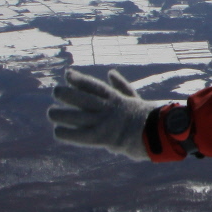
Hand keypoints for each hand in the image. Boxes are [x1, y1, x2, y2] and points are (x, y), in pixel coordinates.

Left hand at [47, 67, 162, 158]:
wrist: (160, 133)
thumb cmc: (150, 118)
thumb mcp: (135, 98)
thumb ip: (121, 87)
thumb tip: (110, 73)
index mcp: (117, 99)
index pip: (94, 86)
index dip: (79, 80)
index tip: (67, 74)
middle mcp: (109, 108)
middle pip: (83, 98)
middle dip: (68, 94)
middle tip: (55, 91)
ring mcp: (105, 122)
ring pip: (78, 116)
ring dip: (63, 114)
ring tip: (51, 112)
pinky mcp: (104, 137)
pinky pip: (81, 135)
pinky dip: (68, 134)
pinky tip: (57, 132)